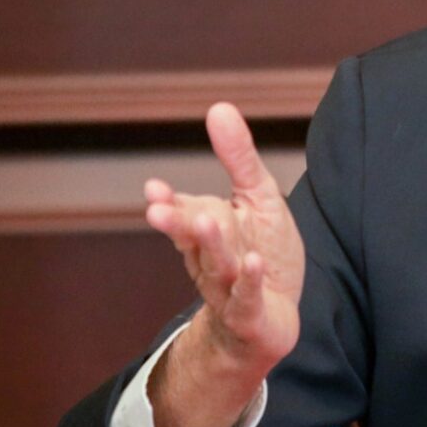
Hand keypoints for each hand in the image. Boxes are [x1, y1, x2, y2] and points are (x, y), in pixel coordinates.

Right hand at [143, 103, 305, 426]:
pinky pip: (247, 298)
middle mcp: (212, 260)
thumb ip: (239, 158)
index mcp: (207, 232)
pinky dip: (249, 282)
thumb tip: (218, 108)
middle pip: (194, 240)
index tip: (152, 189)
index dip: (169, 203)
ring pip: (218, 267)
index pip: (184, 213)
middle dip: (178, 223)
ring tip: (208, 220)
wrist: (273, 319)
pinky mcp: (252, 315)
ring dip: (212, 245)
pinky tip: (253, 262)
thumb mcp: (258, 199)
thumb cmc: (262, 253)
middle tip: (158, 210)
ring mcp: (229, 290)